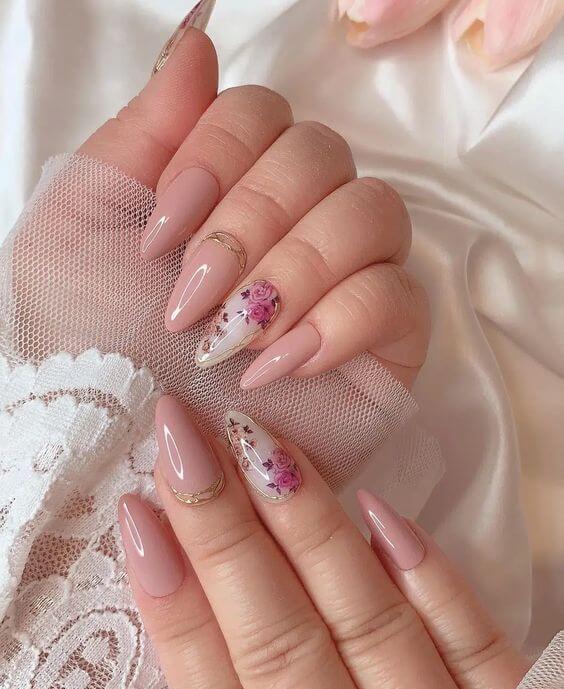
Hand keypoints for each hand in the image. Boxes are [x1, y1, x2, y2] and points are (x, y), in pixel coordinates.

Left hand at [81, 24, 428, 388]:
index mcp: (229, 187)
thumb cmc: (89, 346)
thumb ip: (142, 130)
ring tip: (231, 340)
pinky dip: (338, 323)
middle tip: (190, 301)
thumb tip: (199, 41)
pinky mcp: (383, 343)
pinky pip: (401, 297)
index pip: (264, 113)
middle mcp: (294, 220)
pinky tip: (277, 367)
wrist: (123, 456)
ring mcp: (345, 278)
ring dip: (294, 272)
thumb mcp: (80, 226)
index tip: (160, 234)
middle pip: (323, 155)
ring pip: (374, 213)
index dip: (218, 156)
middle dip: (251, 224)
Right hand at [119, 396, 528, 688]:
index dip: (171, 599)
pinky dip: (434, 584)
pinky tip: (384, 513)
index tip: (137, 508)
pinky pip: (481, 650)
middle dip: (223, 532)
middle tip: (184, 437)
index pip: (212, 687)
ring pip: (369, 624)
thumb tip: (179, 592)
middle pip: (279, 640)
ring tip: (261, 446)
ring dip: (310, 531)